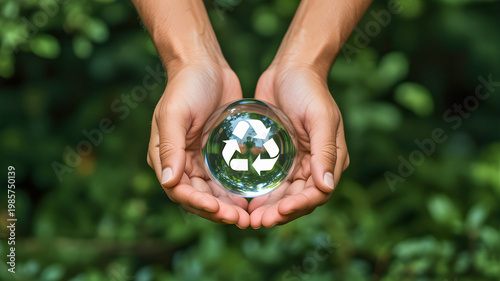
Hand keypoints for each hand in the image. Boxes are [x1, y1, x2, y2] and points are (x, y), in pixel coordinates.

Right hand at [147, 62, 249, 227]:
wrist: (206, 65)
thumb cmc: (186, 86)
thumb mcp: (175, 115)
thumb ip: (170, 148)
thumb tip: (169, 182)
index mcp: (165, 157)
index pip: (179, 191)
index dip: (197, 204)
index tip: (218, 210)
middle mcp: (181, 163)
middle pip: (198, 197)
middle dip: (217, 211)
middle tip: (241, 220)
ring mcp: (200, 159)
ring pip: (213, 193)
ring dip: (228, 206)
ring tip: (249, 216)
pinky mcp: (218, 153)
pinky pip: (226, 178)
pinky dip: (236, 190)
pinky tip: (252, 197)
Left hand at [249, 64, 349, 227]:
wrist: (290, 68)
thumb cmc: (309, 89)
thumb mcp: (320, 118)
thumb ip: (325, 152)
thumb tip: (327, 187)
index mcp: (330, 160)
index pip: (317, 193)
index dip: (298, 206)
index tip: (278, 212)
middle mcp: (313, 165)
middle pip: (297, 198)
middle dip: (278, 213)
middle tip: (256, 222)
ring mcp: (294, 161)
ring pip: (281, 194)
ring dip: (266, 207)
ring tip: (247, 217)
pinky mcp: (276, 155)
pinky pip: (268, 179)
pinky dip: (257, 191)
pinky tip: (240, 197)